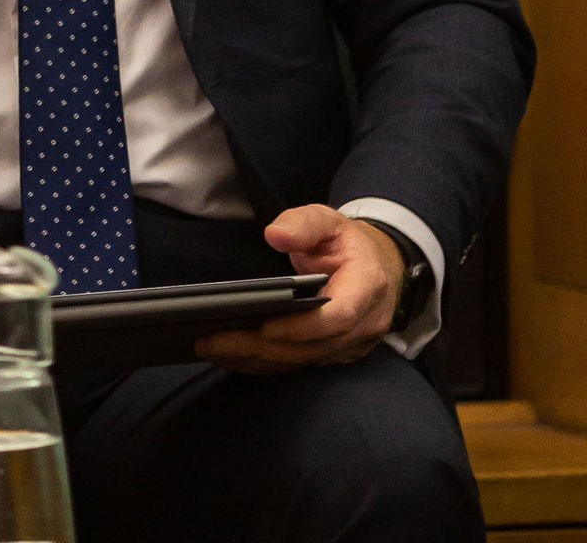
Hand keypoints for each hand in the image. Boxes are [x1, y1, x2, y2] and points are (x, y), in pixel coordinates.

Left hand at [195, 210, 402, 370]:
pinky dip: (264, 364)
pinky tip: (231, 357)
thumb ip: (303, 224)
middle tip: (213, 341)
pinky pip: (297, 365)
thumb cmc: (346, 243)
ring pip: (300, 362)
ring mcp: (348, 348)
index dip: (302, 327)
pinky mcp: (332, 357)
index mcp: (366, 289)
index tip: (265, 327)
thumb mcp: (329, 221)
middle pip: (310, 348)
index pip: (337, 318)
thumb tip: (275, 235)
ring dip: (255, 360)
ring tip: (211, 349)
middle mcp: (361, 327)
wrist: (375, 269)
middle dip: (260, 348)